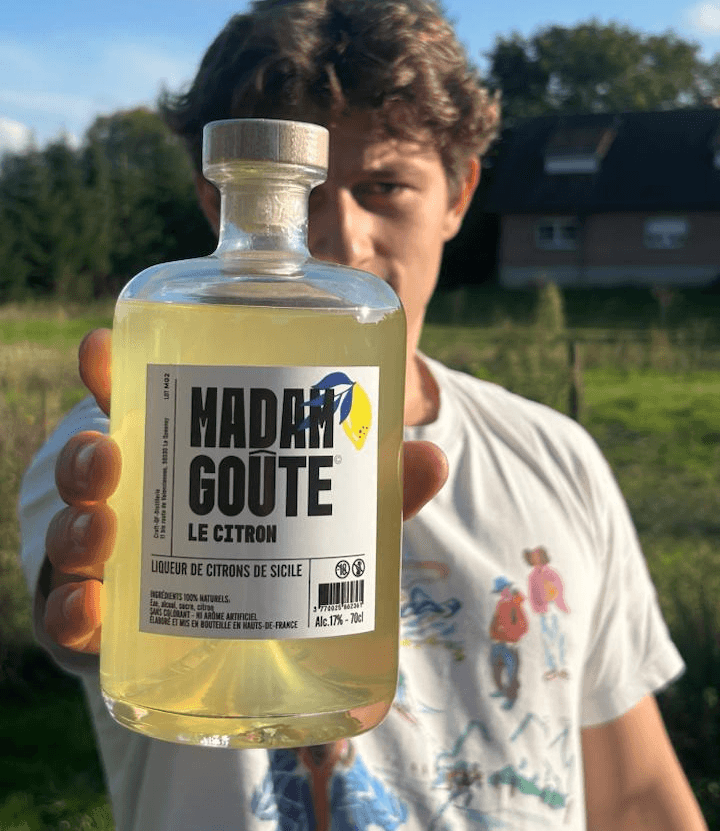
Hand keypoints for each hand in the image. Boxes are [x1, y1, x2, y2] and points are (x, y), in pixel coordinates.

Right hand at [43, 329, 447, 654]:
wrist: (245, 638)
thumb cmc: (282, 549)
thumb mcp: (328, 514)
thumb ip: (371, 491)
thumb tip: (432, 457)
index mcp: (182, 456)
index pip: (136, 403)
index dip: (112, 371)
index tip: (105, 346)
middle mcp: (137, 500)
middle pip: (94, 466)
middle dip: (88, 451)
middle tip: (109, 450)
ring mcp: (115, 562)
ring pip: (73, 532)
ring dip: (75, 524)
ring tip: (102, 528)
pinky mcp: (106, 623)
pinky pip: (69, 615)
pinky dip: (70, 613)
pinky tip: (90, 611)